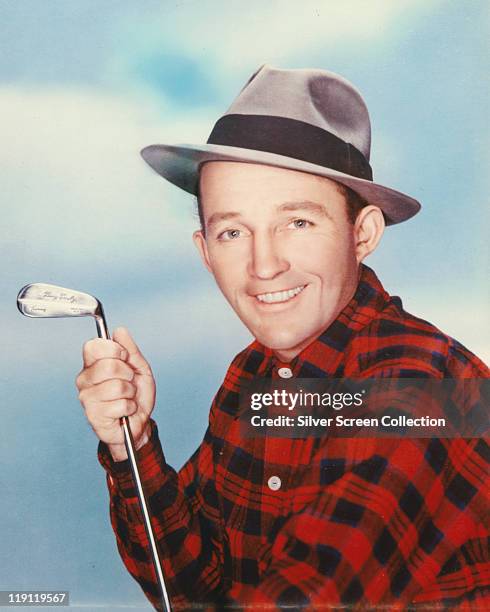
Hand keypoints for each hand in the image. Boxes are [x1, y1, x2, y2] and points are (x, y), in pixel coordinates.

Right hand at [76, 327, 155, 460]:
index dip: (114, 349)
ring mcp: (87, 398)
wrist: (139, 422)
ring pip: (117, 386)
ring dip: (130, 393)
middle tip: (129, 382)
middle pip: (109, 365)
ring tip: (127, 398)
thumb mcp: (139, 368)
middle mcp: (85, 379)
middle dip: (128, 374)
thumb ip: (130, 349)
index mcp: (93, 364)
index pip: (93, 346)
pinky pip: (120, 405)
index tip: (124, 357)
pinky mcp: (93, 415)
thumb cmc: (136, 395)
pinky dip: (129, 408)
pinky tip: (124, 411)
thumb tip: (119, 331)